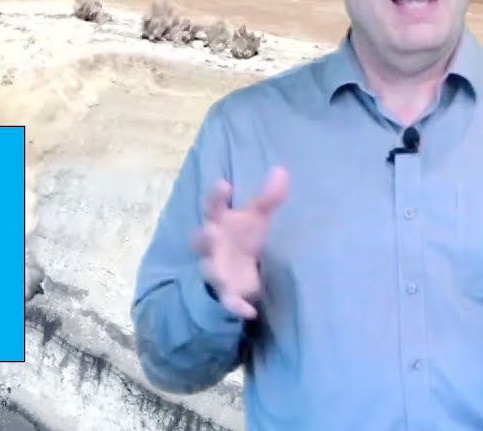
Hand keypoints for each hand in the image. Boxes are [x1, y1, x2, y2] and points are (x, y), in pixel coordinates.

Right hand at [191, 167, 288, 318]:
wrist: (232, 270)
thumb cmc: (242, 236)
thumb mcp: (255, 217)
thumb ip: (267, 198)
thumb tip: (281, 170)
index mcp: (218, 223)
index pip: (213, 207)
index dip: (216, 196)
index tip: (223, 184)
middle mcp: (212, 246)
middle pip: (201, 239)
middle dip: (204, 236)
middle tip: (211, 231)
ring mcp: (216, 269)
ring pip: (208, 270)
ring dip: (212, 270)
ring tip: (218, 271)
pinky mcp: (227, 293)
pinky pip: (228, 301)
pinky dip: (236, 306)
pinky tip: (249, 311)